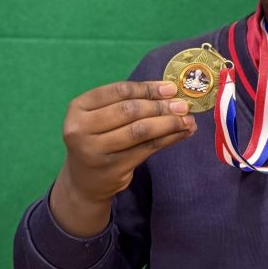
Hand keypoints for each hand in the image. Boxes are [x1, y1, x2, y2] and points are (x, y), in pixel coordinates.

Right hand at [48, 80, 194, 236]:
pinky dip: (169, 138)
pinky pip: (147, 148)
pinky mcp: (113, 167)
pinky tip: (183, 133)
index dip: (148, 88)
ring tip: (188, 119)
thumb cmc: (98, 139)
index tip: (171, 88)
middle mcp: (81, 128)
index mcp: (79, 107)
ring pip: (140, 130)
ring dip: (169, 123)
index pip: (119, 91)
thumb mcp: (102, 116)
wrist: (84, 180)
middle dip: (161, 106)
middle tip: (184, 105)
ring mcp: (95, 150)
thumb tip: (170, 91)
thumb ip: (129, 101)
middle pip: (130, 110)